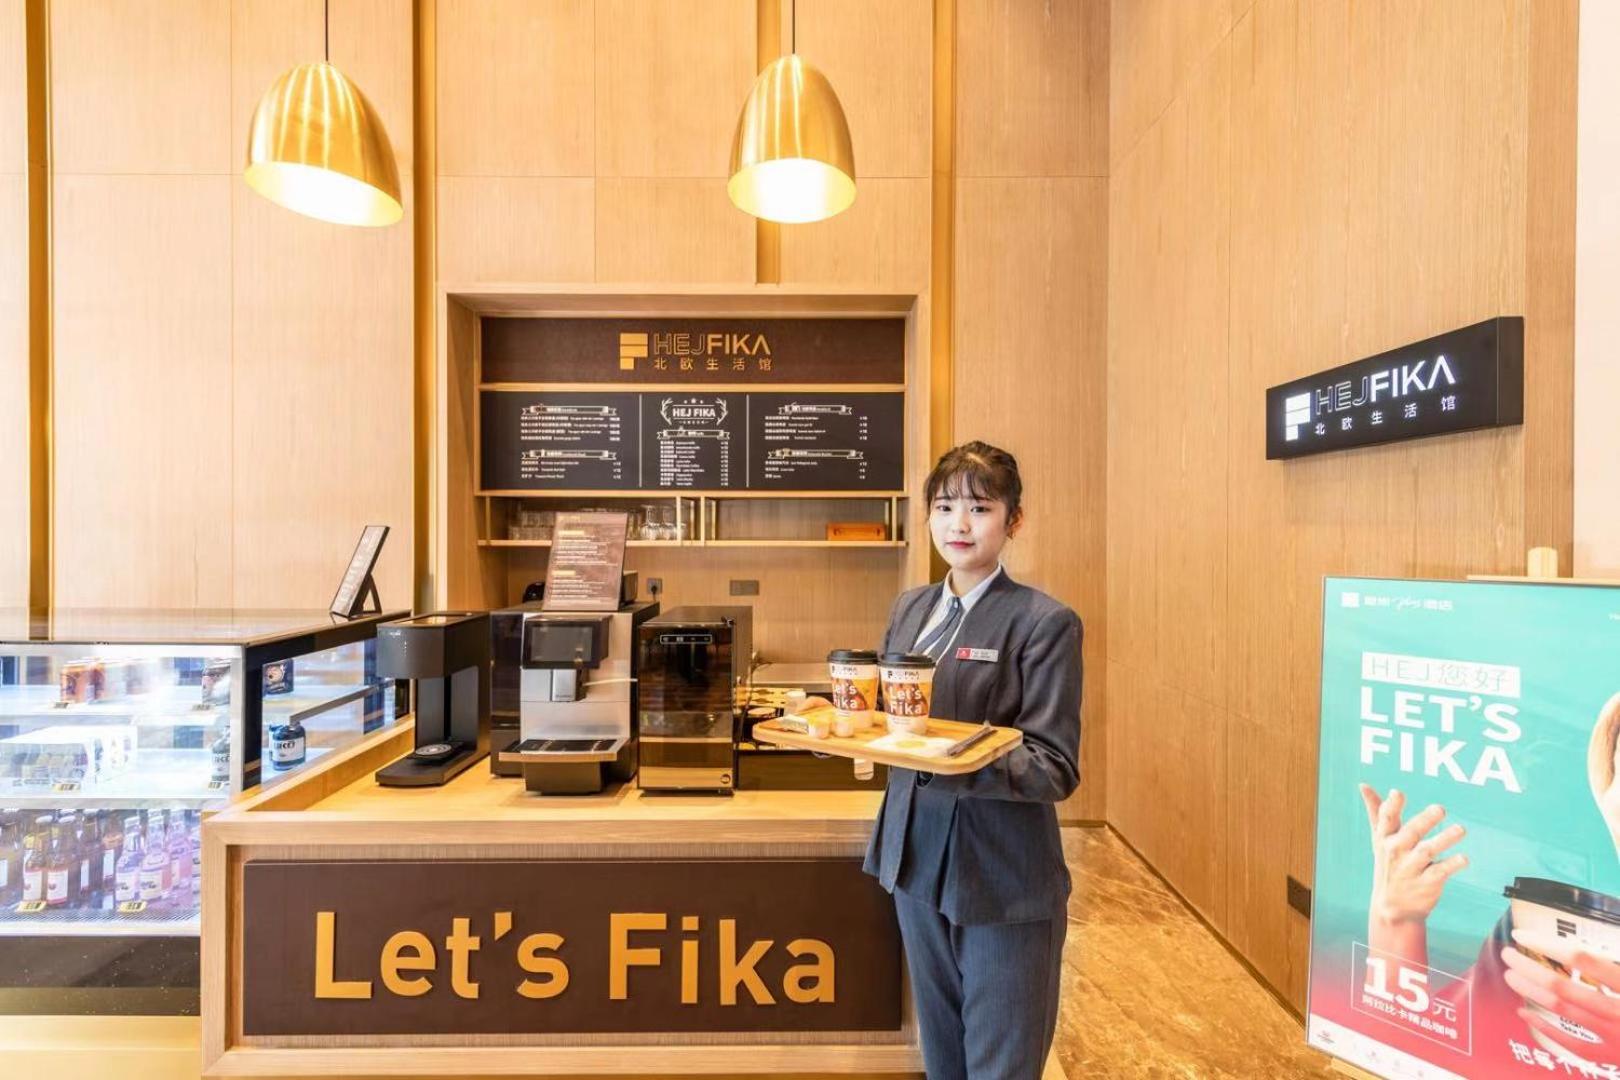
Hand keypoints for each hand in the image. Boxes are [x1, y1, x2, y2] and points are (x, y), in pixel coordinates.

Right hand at [1358, 784, 1468, 927]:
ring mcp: (1411, 868)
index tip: (1397, 793)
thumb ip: (1376, 811)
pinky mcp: (1427, 883)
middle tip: (1440, 809)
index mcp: (1385, 838)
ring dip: (1444, 840)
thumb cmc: (1388, 864)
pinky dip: (1451, 865)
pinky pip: (1439, 872)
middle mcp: (1396, 851)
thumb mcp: (1379, 838)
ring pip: (1427, 851)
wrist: (1392, 908)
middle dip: (1425, 821)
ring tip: (1461, 830)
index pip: (1386, 819)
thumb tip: (1363, 785)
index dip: (1391, 806)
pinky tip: (1464, 858)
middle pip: (1411, 833)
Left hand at [1503, 935, 1619, 1061]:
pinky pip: (1573, 1045)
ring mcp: (1616, 1039)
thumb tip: (1588, 949)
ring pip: (1564, 1012)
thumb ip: (1617, 964)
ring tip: (1511, 975)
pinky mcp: (1614, 1059)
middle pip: (1565, 987)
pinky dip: (1545, 1028)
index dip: (1549, 945)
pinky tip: (1524, 1012)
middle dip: (1530, 968)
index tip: (1523, 935)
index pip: (1585, 960)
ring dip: (1532, 992)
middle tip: (1508, 954)